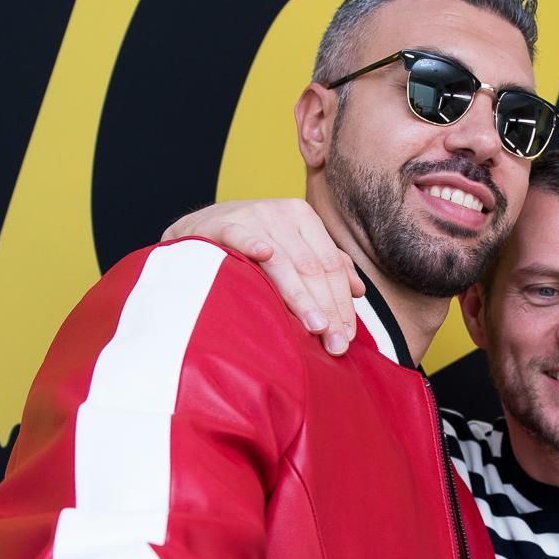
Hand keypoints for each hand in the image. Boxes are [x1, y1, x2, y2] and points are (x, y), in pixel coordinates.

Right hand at [164, 199, 361, 353]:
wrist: (199, 229)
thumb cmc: (254, 243)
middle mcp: (281, 214)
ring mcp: (252, 217)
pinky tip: (264, 255)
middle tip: (336, 345)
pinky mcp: (222, 223)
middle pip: (311, 268)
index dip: (341, 303)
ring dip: (300, 297)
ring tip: (316, 327)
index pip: (330, 266)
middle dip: (327, 310)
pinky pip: (239, 236)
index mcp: (304, 218)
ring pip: (283, 262)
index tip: (347, 337)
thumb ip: (326, 265)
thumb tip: (359, 291)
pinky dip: (251, 244)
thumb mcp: (293, 248)